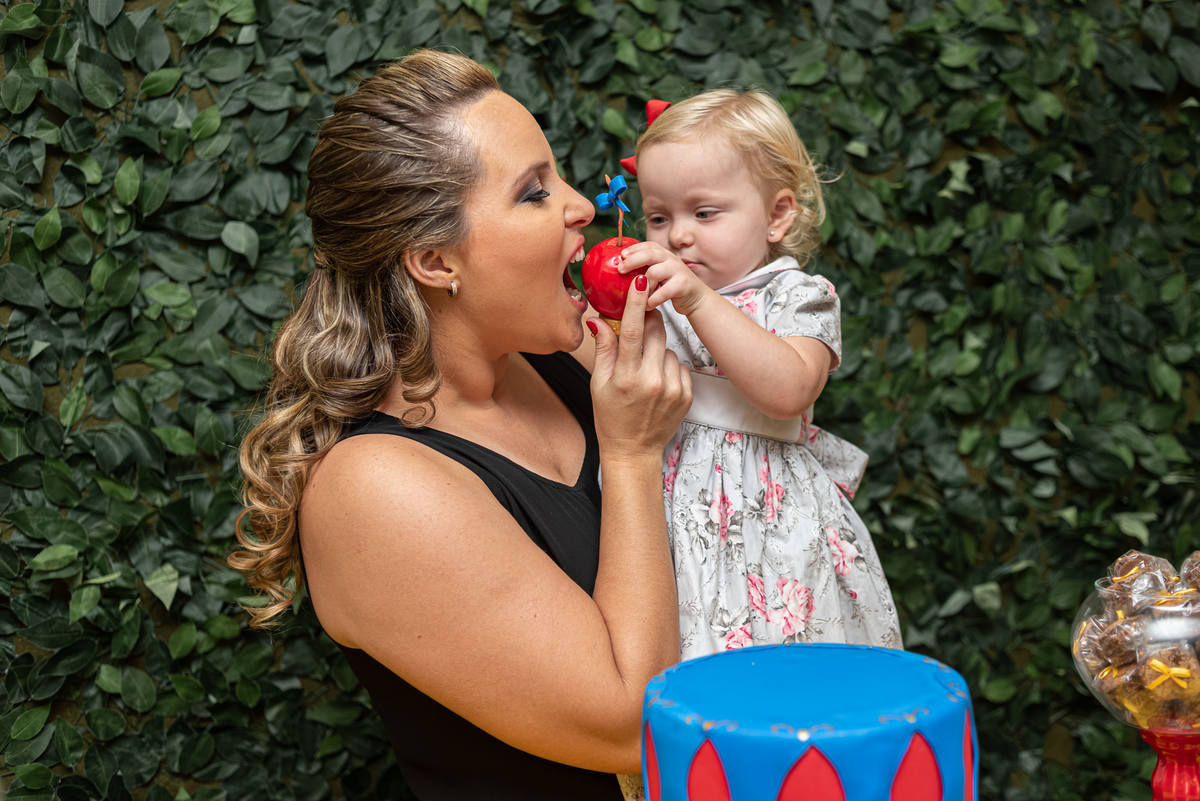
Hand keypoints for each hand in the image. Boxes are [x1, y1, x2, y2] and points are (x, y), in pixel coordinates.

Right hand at [588, 273, 691, 461]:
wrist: (634, 450)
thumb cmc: (611, 417)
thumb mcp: (598, 384)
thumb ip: (604, 349)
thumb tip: (599, 319)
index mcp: (626, 377)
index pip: (632, 330)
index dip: (637, 301)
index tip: (640, 279)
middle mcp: (652, 381)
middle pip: (654, 332)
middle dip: (647, 322)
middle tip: (639, 323)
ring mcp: (672, 389)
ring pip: (666, 348)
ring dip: (655, 351)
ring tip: (643, 372)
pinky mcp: (686, 395)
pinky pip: (678, 365)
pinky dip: (667, 367)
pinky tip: (656, 384)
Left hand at [616, 241, 712, 316]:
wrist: (696, 298)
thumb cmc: (673, 287)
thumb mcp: (659, 275)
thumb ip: (645, 270)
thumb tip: (620, 271)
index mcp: (664, 255)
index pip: (648, 245)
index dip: (634, 248)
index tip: (621, 254)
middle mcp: (671, 259)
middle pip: (650, 254)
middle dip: (633, 260)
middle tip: (621, 269)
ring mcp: (678, 270)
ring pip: (655, 272)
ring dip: (643, 285)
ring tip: (638, 296)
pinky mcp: (683, 284)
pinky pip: (664, 291)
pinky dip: (653, 300)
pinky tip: (647, 306)